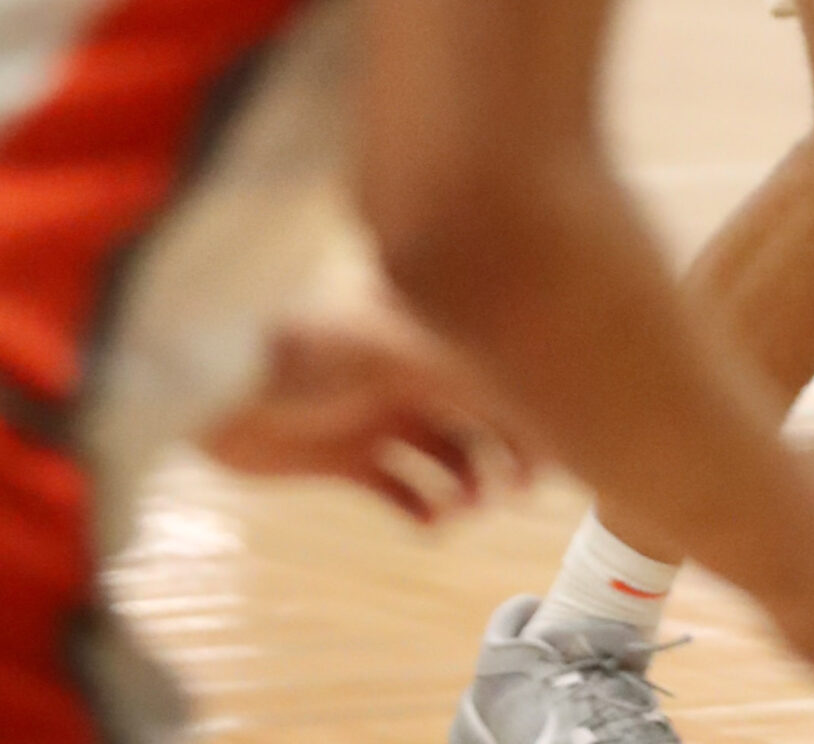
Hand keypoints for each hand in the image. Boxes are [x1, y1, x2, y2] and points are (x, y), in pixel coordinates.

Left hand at [197, 304, 535, 523]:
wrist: (220, 393)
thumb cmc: (306, 358)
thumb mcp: (393, 354)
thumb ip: (461, 365)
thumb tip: (531, 380)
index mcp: (423, 336)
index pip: (493, 366)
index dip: (525, 405)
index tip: (547, 449)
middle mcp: (408, 372)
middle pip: (475, 412)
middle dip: (500, 450)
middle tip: (512, 493)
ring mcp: (377, 415)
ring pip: (443, 453)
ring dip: (463, 483)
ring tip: (463, 508)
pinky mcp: (345, 456)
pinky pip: (398, 486)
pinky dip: (419, 506)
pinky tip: (431, 524)